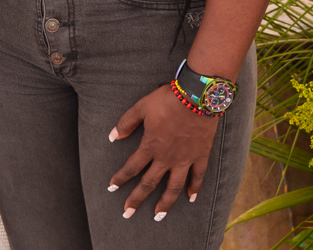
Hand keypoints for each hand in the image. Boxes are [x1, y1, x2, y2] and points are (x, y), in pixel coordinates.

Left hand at [107, 85, 218, 219]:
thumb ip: (126, 123)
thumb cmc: (167, 100)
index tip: (112, 187)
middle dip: (137, 199)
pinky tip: (191, 198)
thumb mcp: (141, 107)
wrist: (197, 96)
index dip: (120, 178)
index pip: (132, 167)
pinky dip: (195, 188)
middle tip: (127, 214)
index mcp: (150, 146)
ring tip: (159, 216)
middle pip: (149, 183)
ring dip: (165, 203)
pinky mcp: (200, 155)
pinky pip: (197, 176)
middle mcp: (166, 158)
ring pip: (173, 187)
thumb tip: (112, 137)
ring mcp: (184, 159)